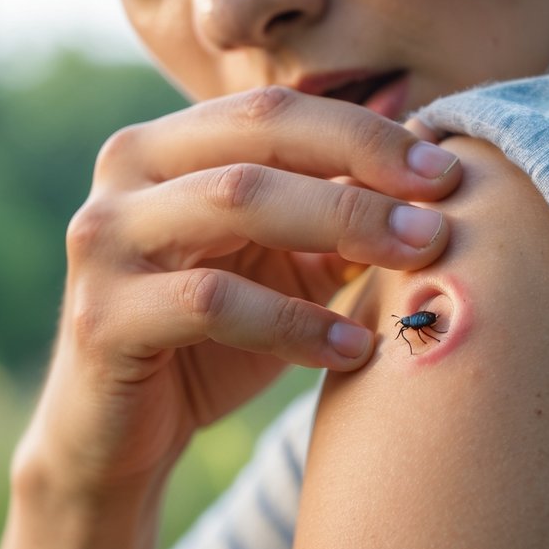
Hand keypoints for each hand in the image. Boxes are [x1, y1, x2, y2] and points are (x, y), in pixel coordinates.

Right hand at [15, 86, 461, 501]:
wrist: (116, 438)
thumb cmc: (204, 345)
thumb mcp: (274, 271)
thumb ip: (328, 226)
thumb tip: (430, 186)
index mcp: (161, 146)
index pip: (272, 110)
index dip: (364, 133)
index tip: (445, 172)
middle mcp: (121, 171)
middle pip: (259, 139)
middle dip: (362, 172)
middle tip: (439, 218)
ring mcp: (104, 239)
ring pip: (235, 201)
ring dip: (341, 227)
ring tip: (415, 264)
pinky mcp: (102, 314)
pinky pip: (214, 301)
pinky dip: (295, 322)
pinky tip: (353, 349)